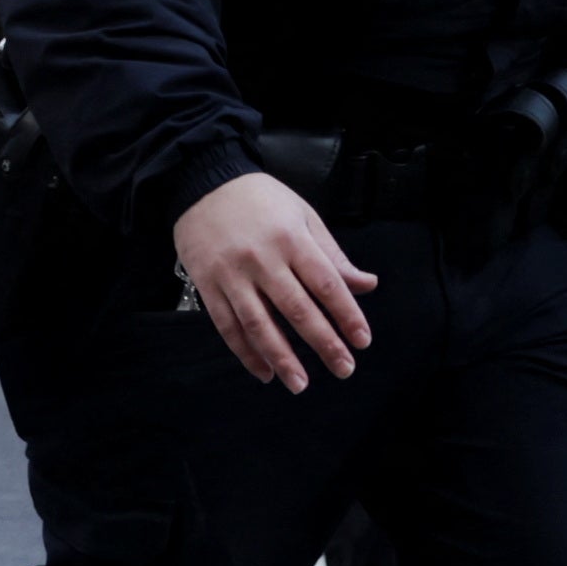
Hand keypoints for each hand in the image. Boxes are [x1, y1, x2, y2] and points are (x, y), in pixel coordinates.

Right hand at [169, 168, 375, 391]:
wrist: (200, 181)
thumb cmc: (258, 198)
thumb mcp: (302, 215)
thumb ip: (332, 255)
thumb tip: (366, 285)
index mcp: (291, 239)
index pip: (326, 284)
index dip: (347, 315)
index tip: (362, 341)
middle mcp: (262, 259)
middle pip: (297, 310)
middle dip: (323, 343)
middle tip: (343, 369)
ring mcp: (231, 274)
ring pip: (259, 324)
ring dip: (282, 358)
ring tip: (300, 383)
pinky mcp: (207, 284)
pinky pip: (227, 325)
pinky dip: (245, 352)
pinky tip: (264, 371)